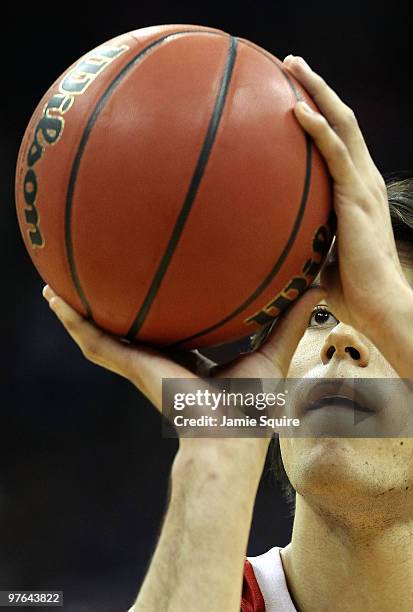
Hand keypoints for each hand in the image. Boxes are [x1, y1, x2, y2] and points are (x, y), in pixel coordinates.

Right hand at [42, 283, 324, 453]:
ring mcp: (138, 364)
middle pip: (126, 329)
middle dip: (106, 308)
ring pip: (99, 335)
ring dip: (76, 313)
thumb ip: (288, 319)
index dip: (156, 310)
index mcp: (183, 358)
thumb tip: (314, 284)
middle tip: (89, 281)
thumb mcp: (270, 351)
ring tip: (54, 288)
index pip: (165, 329)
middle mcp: (156, 360)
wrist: (228, 440)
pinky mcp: (130, 365)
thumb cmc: (252, 406)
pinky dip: (72, 322)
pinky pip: (95, 341)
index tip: (150, 288)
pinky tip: (54, 299)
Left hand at [283, 55, 411, 337]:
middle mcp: (364, 179)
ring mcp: (363, 185)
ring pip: (342, 124)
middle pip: (342, 120)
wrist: (379, 306)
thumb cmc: (352, 287)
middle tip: (291, 64)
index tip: (296, 92)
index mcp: (357, 189)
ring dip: (317, 92)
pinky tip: (296, 110)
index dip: (322, 112)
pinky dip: (318, 129)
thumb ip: (306, 240)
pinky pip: (336, 155)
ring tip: (292, 66)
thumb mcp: (323, 255)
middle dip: (317, 87)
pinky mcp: (356, 198)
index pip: (340, 140)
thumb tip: (277, 245)